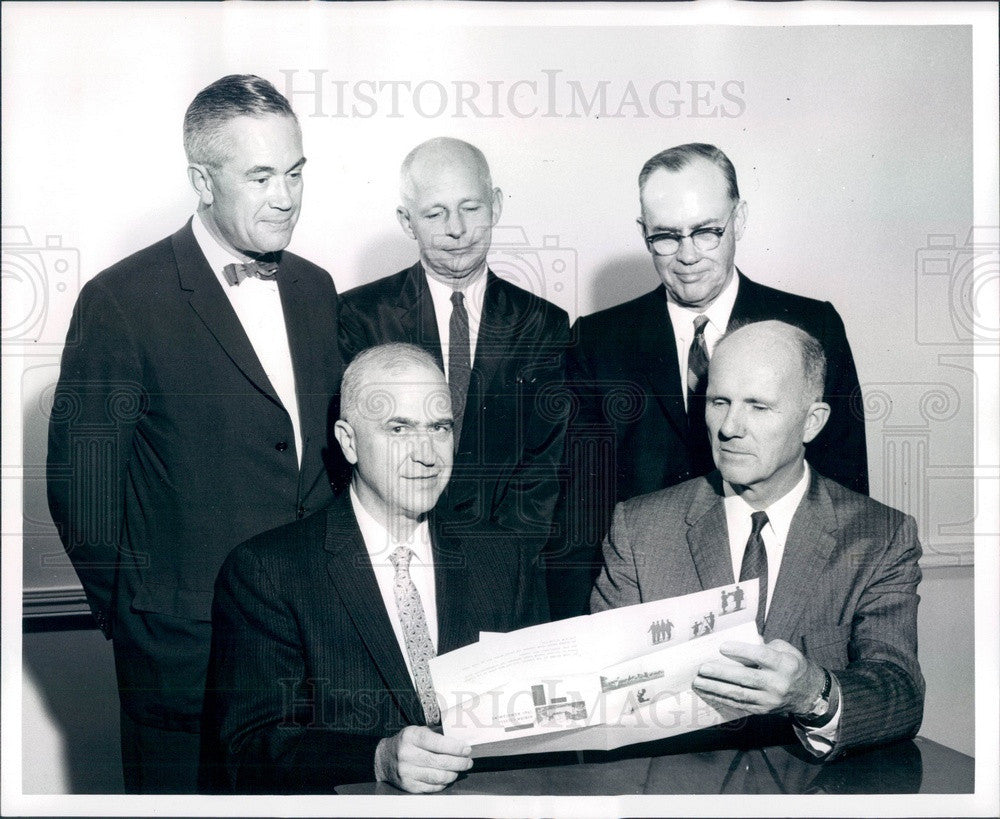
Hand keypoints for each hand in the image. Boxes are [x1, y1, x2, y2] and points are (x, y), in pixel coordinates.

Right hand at [374, 725, 472, 792]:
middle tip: (468, 761)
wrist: (383, 758)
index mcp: (411, 737)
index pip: (437, 743)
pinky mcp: (408, 786)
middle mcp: (407, 754)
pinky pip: (432, 787)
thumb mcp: (417, 731)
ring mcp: (407, 772)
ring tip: (459, 769)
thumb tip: (460, 742)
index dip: (455, 747)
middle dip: (459, 763)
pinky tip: (446, 777)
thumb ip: (436, 735)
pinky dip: (443, 783)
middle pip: (440, 762)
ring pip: (438, 777)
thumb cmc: (406, 743)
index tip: (466, 749)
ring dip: (453, 774)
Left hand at [692, 639, 825, 715]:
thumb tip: (739, 645)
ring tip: (698, 682)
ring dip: (716, 688)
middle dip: (722, 674)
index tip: (722, 647)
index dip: (741, 652)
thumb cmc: (792, 665)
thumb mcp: (785, 650)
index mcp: (785, 664)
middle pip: (746, 678)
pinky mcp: (763, 710)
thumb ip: (764, 646)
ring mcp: (770, 700)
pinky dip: (722, 699)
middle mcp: (777, 684)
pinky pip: (739, 704)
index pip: (761, 657)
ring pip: (739, 694)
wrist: (808, 694)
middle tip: (702, 668)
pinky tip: (708, 693)